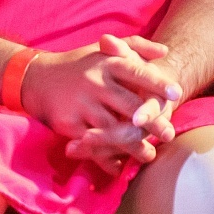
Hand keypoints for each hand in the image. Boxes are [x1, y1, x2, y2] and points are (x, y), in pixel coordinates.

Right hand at [18, 35, 183, 171]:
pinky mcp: (67, 123)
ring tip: (149, 155)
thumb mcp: (105, 51)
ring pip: (112, 128)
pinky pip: (91, 143)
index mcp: (108, 63)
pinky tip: (119, 166)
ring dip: (132, 146)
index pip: (137, 72)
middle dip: (152, 122)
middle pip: (129, 104)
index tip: (177, 93)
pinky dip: (105, 158)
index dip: (157, 83)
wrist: (36, 77)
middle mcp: (95, 82)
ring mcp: (80, 103)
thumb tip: (164, 51)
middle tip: (170, 134)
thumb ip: (136, 47)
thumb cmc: (81, 64)